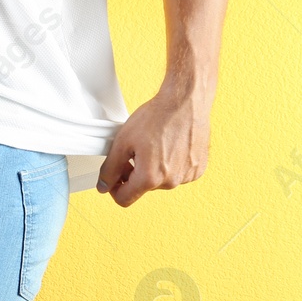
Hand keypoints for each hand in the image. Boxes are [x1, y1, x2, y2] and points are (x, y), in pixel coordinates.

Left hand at [96, 86, 211, 206]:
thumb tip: (103, 187)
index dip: (114, 189)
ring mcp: (187, 176)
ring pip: (160, 182)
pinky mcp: (197, 168)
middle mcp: (171, 181)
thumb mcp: (122, 143)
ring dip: (153, 170)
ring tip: (154, 147)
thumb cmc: (157, 117)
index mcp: (150, 178)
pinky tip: (170, 147)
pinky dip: (170, 165)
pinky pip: (177, 174)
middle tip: (133, 153)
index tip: (115, 177)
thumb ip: (109, 169)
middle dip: (134, 175)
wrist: (186, 100)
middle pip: (143, 188)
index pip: (124, 199)